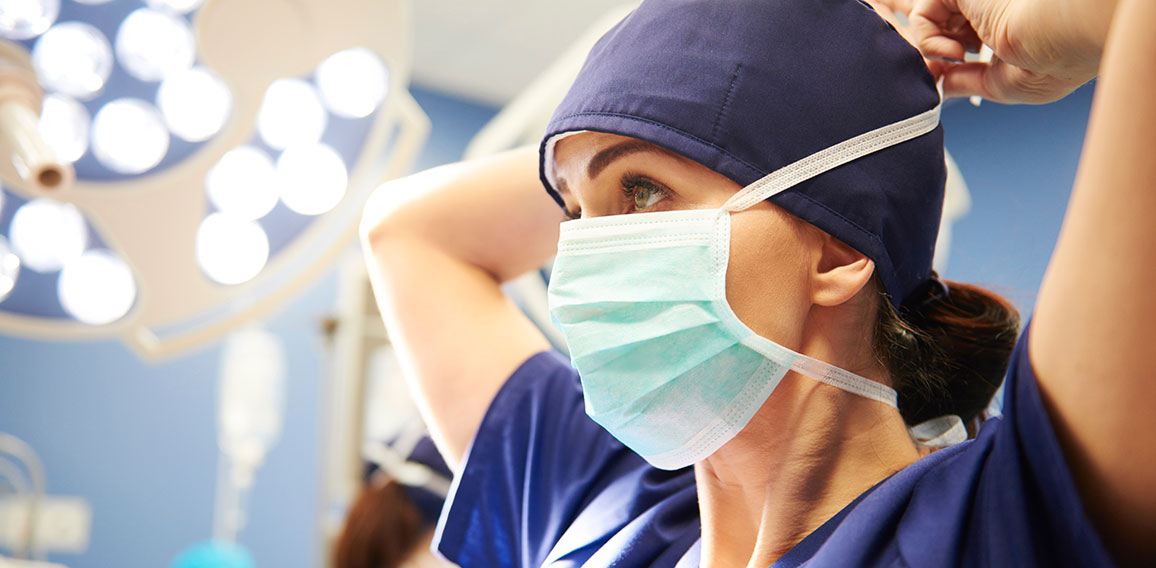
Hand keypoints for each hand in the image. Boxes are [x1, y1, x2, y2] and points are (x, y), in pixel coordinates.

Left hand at [874, 0, 1114, 103]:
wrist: (1062, 38)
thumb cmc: (1049, 66)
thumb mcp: (1000, 84)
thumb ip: (966, 81)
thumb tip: (943, 84)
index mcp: (1000, 26)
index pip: (958, 36)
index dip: (944, 58)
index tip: (947, 78)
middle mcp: (985, 9)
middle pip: (940, 25)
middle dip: (932, 52)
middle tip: (947, 69)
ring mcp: (974, 0)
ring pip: (927, 19)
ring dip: (931, 49)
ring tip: (957, 60)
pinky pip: (922, 12)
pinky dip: (926, 39)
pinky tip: (953, 54)